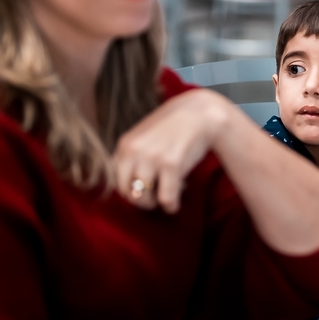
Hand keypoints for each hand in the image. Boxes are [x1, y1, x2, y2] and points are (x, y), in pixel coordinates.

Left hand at [114, 89, 229, 212]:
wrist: (201, 113)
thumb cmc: (175, 126)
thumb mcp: (145, 136)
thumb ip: (133, 155)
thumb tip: (129, 186)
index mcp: (125, 144)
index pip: (117, 180)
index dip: (131, 189)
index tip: (146, 189)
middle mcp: (134, 151)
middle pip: (126, 192)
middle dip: (140, 201)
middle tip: (154, 200)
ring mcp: (152, 157)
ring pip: (142, 198)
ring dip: (154, 204)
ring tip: (166, 199)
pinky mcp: (171, 164)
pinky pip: (166, 197)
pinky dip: (170, 206)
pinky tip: (174, 204)